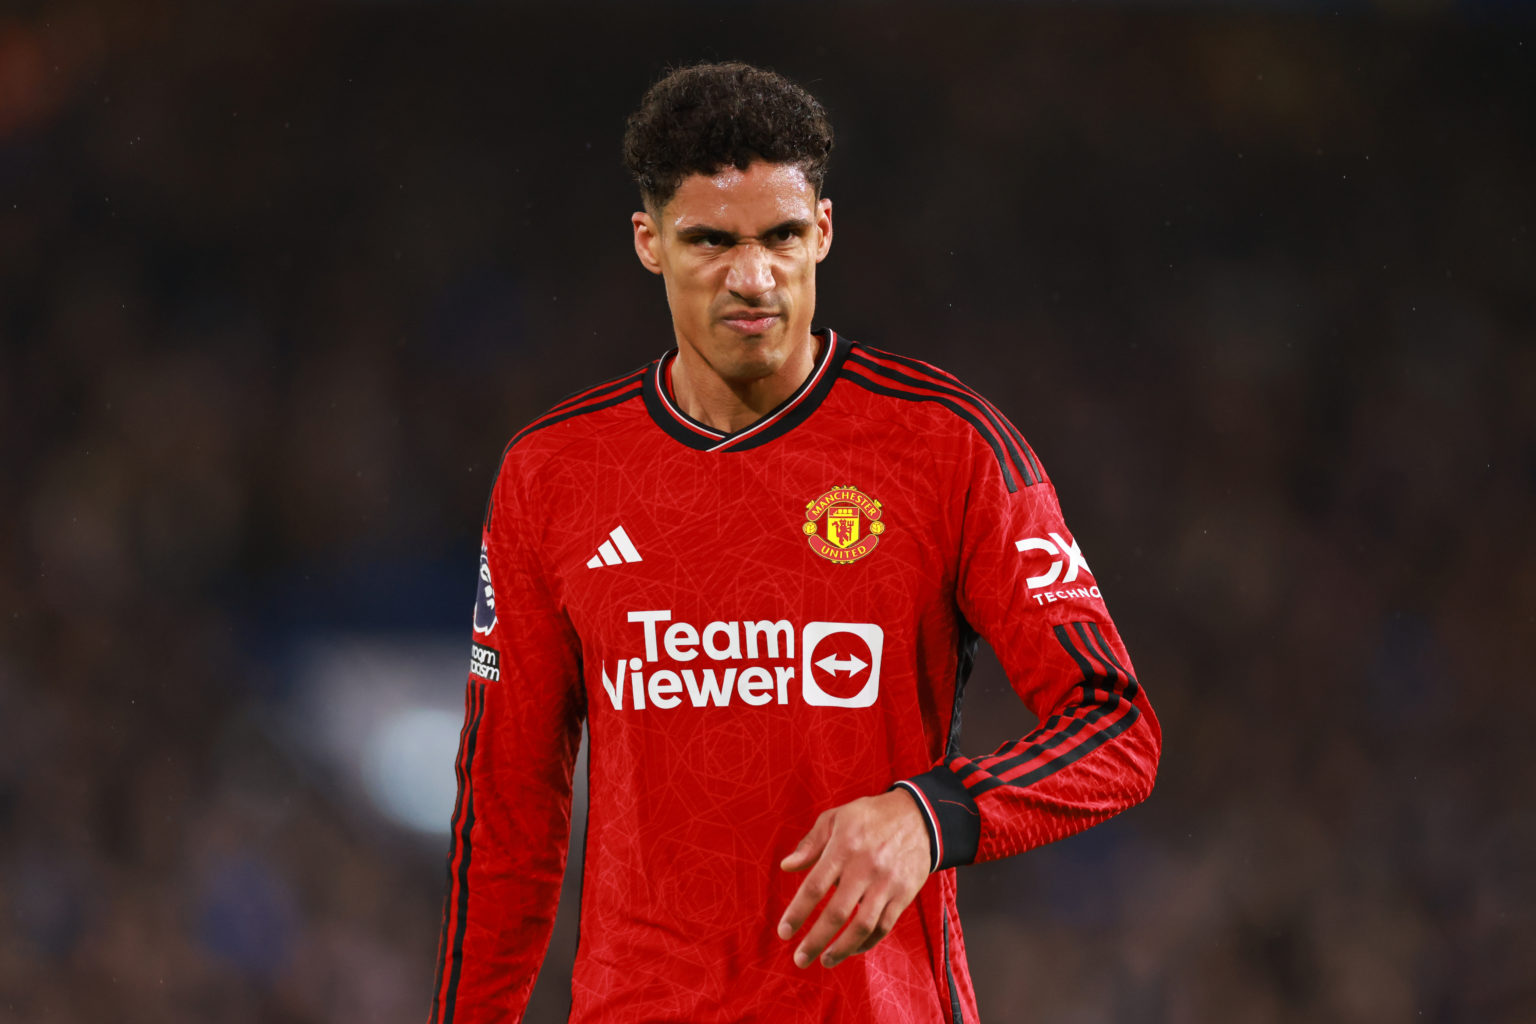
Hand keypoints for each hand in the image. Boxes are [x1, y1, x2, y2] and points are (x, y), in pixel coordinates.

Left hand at [776, 789, 931, 968]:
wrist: (919, 817)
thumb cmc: (870, 817)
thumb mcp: (837, 818)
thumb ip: (810, 843)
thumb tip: (786, 866)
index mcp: (844, 847)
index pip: (815, 886)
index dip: (798, 912)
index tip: (784, 932)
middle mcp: (865, 867)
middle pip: (836, 913)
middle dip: (815, 941)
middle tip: (799, 959)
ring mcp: (887, 883)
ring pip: (862, 926)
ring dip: (841, 949)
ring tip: (824, 960)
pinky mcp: (904, 894)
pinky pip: (884, 926)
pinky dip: (866, 942)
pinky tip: (851, 948)